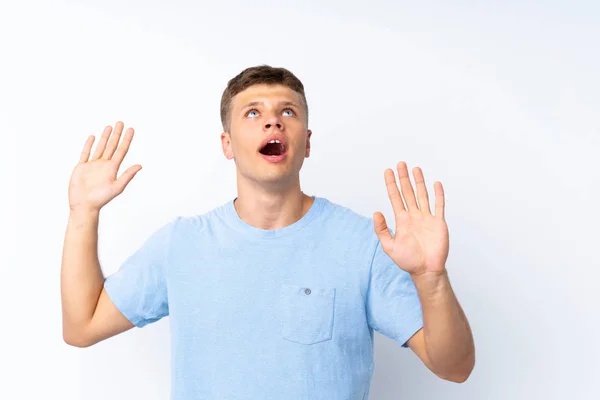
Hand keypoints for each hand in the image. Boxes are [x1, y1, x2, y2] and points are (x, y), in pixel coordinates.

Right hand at [68, 121, 141, 211]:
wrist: (84, 205)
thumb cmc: (101, 199)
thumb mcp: (117, 187)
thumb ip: (127, 175)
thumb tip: (140, 165)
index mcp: (112, 168)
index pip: (121, 150)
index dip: (126, 139)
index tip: (131, 129)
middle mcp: (104, 164)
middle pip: (112, 146)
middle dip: (117, 134)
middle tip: (121, 122)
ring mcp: (92, 165)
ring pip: (100, 147)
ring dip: (105, 137)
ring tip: (109, 127)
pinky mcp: (81, 167)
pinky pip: (85, 153)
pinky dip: (89, 145)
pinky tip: (93, 137)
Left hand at [373, 161, 448, 276]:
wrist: (426, 270)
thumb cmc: (408, 261)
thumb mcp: (389, 246)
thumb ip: (382, 230)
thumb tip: (376, 212)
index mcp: (402, 220)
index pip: (395, 197)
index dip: (391, 184)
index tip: (388, 171)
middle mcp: (414, 216)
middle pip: (408, 192)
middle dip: (403, 178)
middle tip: (400, 164)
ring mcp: (426, 218)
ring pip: (422, 195)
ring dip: (419, 182)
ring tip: (415, 169)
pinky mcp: (439, 223)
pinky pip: (439, 206)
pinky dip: (438, 194)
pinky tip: (436, 183)